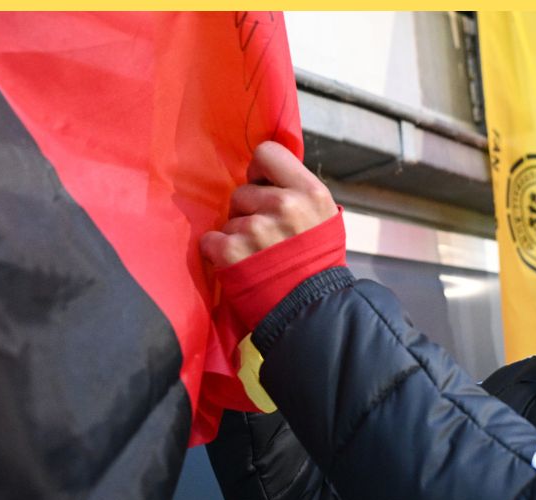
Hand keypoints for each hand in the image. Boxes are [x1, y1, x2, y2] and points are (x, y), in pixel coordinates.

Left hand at [201, 140, 337, 267]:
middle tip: (266, 237)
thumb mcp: (325, 217)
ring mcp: (257, 228)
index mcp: (310, 192)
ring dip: (237, 236)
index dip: (261, 173)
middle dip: (249, 212)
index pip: (267, 153)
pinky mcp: (232, 251)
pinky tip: (240, 266)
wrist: (312, 311)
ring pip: (228, 218)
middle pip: (242, 191)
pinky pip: (211, 240)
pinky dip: (219, 254)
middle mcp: (285, 205)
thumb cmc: (318, 264)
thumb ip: (299, 191)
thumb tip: (265, 173)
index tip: (264, 190)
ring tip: (258, 257)